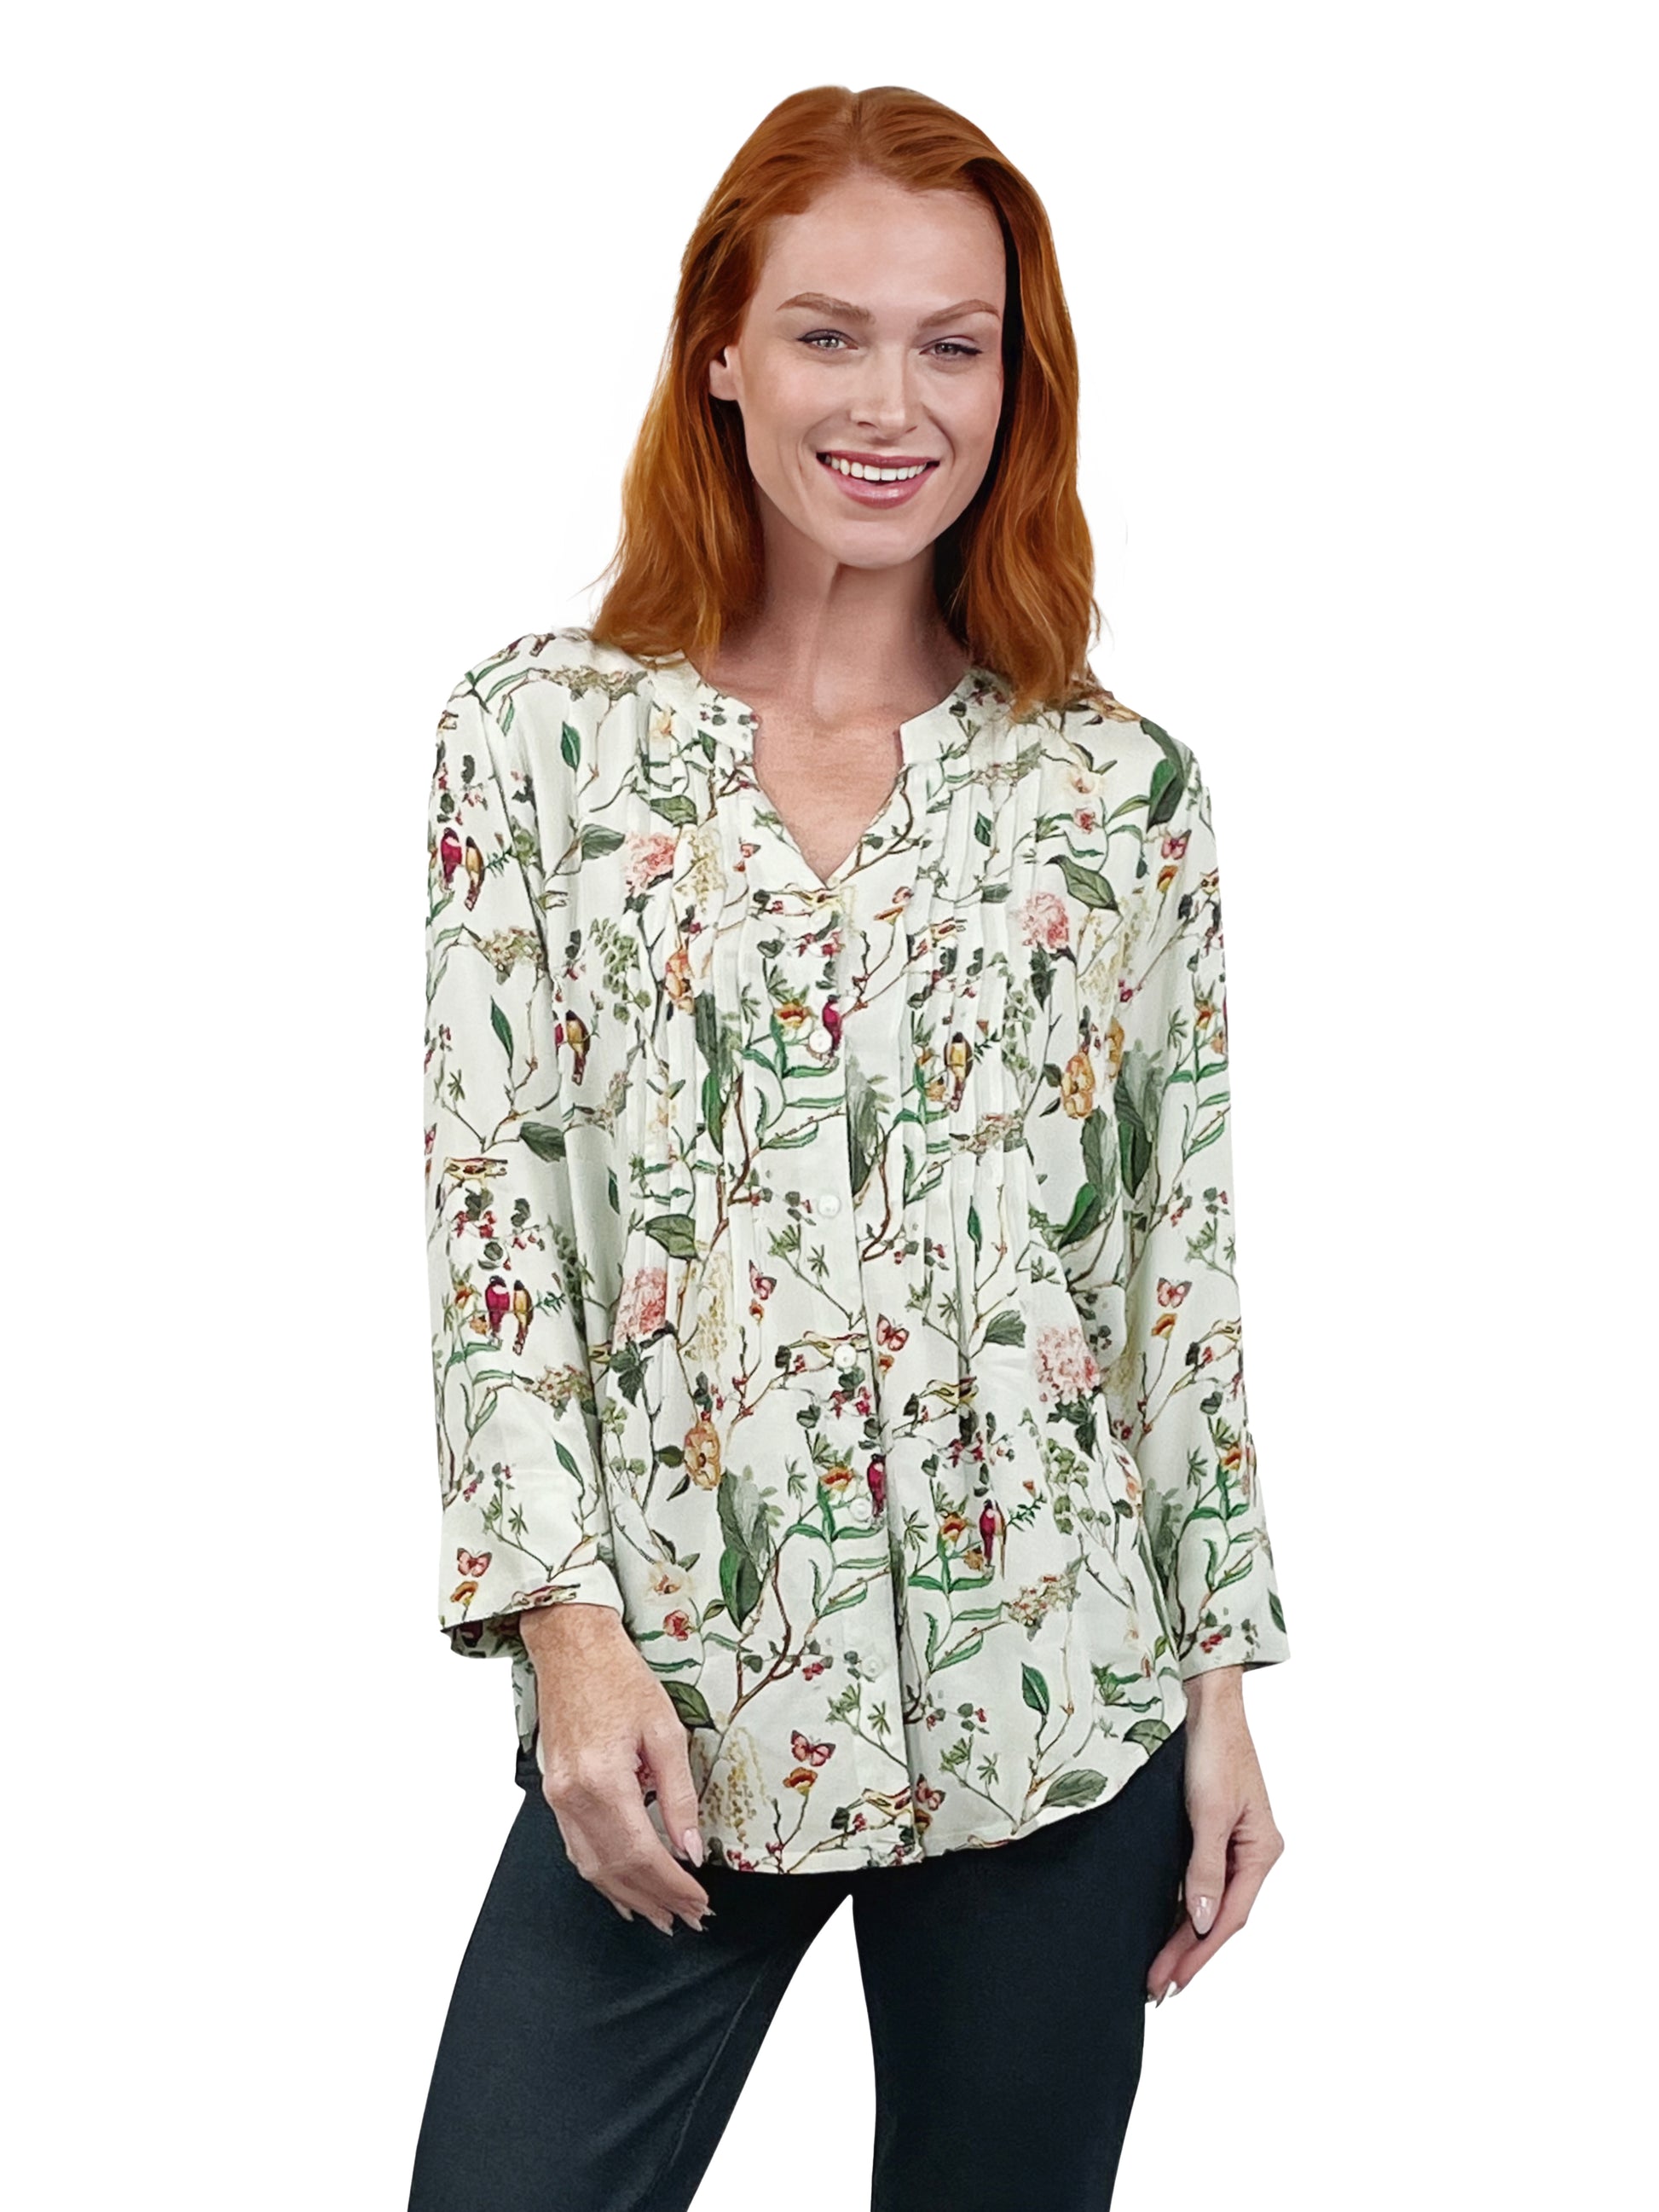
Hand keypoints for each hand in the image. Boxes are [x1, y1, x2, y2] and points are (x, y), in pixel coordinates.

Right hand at [517, 1601, 711, 1935]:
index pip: (643, 1853)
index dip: (674, 1884)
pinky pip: (576, 1850)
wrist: (571, 1648)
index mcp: (603, 1780)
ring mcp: (557, 1799)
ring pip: (592, 1868)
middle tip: (690, 1918)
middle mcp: (573, 1797)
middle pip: (616, 1870)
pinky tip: (622, 1890)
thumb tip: (691, 1848)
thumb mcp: (666, 1730)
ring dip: (629, 1897)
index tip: (700, 1901)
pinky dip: (602, 1876)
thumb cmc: (619, 1677)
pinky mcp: (553, 1794)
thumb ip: (680, 1794)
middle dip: (656, 1900)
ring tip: (663, 1916)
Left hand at [1146, 1667, 1284, 2002]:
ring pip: (1208, 1903)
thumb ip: (1204, 1869)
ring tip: (1158, 1971)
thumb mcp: (1209, 1812)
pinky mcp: (1213, 1832)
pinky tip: (1166, 1927)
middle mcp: (1252, 1853)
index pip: (1228, 1917)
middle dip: (1187, 1954)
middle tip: (1156, 1989)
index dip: (1198, 1953)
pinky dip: (1182, 1907)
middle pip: (1218, 1916)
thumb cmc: (1214, 1751)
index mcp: (1261, 1851)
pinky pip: (1200, 1881)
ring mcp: (1234, 1844)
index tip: (1172, 1982)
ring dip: (1183, 1936)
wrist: (1207, 1704)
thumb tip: (1199, 1922)